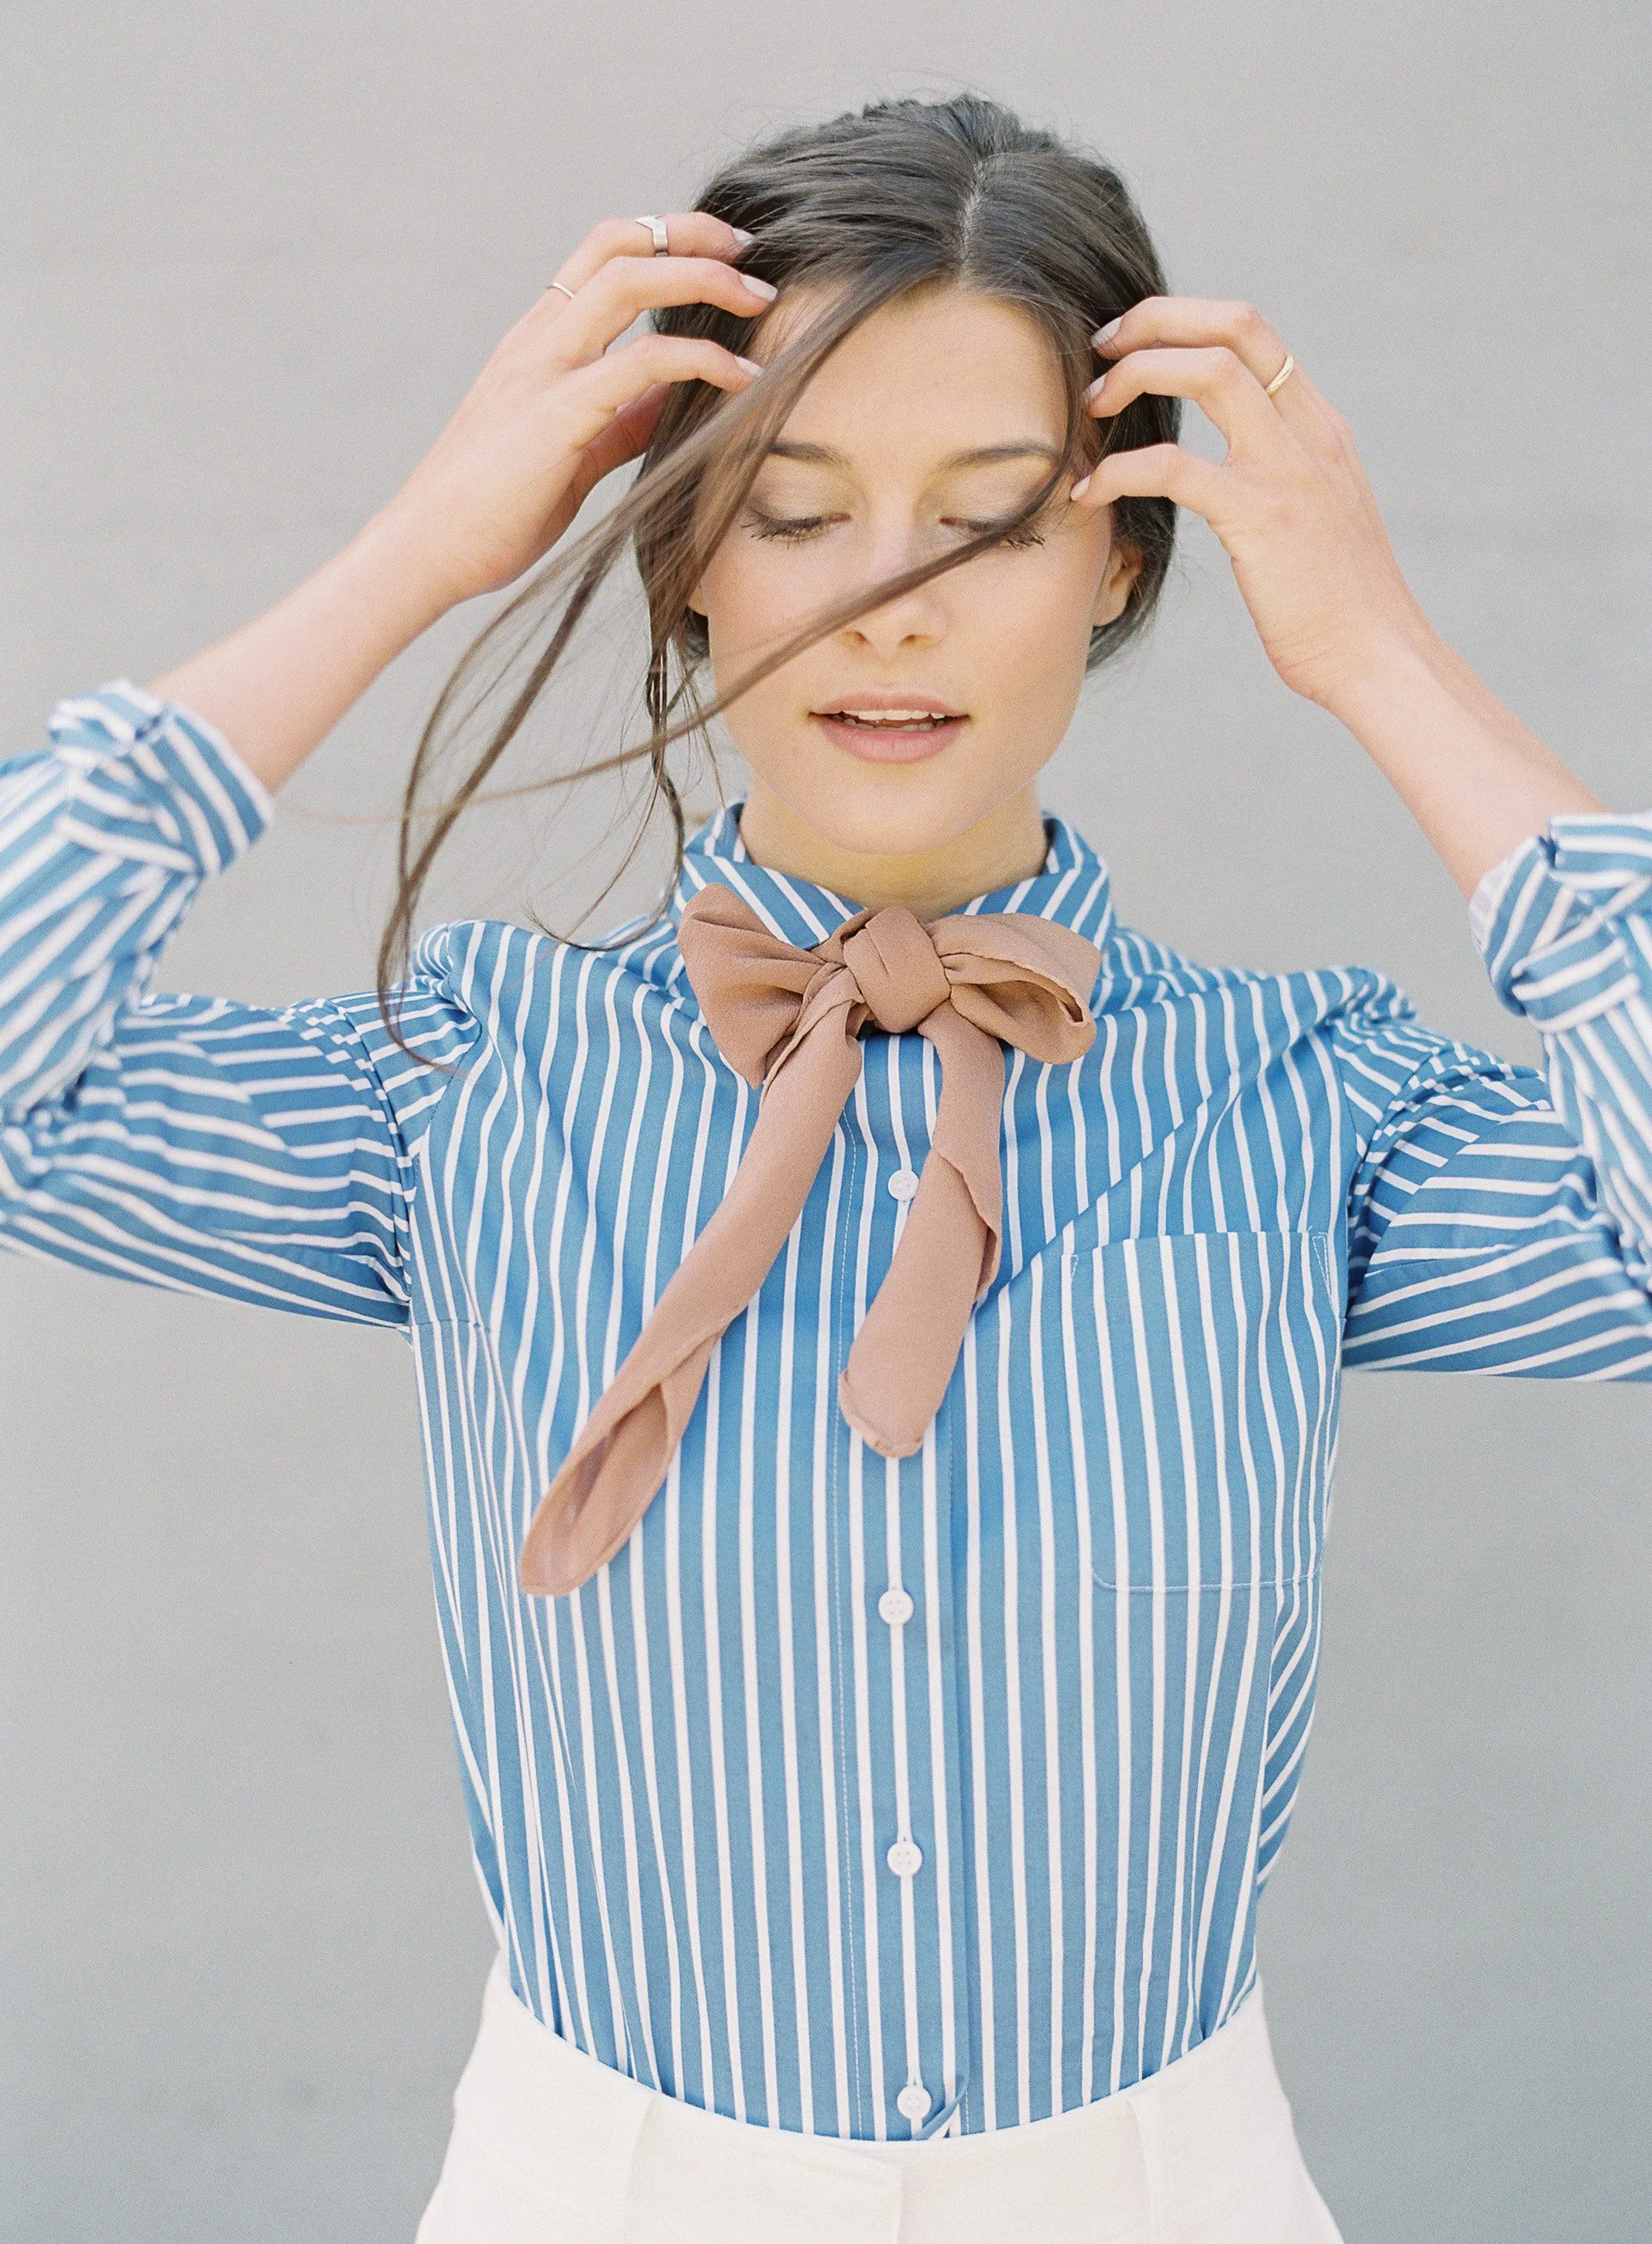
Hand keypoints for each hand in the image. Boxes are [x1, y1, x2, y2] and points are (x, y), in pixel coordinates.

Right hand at [378, 212, 774, 609]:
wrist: (427, 553)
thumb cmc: (493, 513)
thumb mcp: (571, 453)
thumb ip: (620, 419)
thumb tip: (673, 402)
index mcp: (535, 343)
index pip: (601, 254)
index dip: (663, 239)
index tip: (720, 253)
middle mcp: (536, 341)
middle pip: (617, 243)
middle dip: (692, 235)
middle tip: (751, 255)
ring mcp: (542, 371)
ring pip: (629, 282)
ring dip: (705, 280)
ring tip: (761, 300)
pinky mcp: (557, 414)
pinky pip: (642, 363)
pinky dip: (702, 359)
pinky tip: (745, 378)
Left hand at [1071, 297, 1434, 708]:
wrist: (1377, 657)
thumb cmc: (1340, 603)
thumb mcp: (1317, 514)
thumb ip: (1282, 474)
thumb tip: (1231, 469)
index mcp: (1319, 427)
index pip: (1254, 332)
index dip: (1185, 319)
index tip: (1134, 341)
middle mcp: (1308, 433)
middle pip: (1235, 325)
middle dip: (1157, 320)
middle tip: (1101, 350)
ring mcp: (1288, 470)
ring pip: (1209, 371)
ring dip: (1138, 374)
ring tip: (1092, 409)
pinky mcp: (1260, 519)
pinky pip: (1175, 467)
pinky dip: (1121, 469)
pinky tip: (1089, 493)